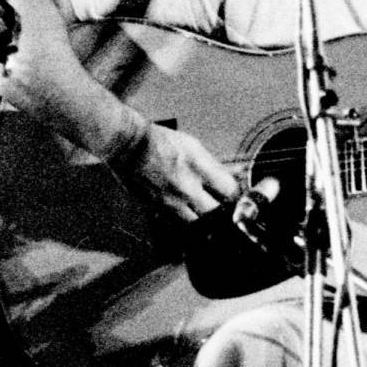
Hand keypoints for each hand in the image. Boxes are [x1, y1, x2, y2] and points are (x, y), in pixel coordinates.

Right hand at [126, 120, 240, 221]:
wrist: (129, 146)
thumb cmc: (160, 142)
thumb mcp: (193, 146)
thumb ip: (214, 165)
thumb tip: (236, 173)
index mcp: (198, 167)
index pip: (229, 191)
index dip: (234, 196)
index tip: (233, 195)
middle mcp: (186, 187)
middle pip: (215, 212)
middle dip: (221, 210)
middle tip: (220, 206)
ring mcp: (171, 201)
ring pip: (197, 224)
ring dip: (202, 219)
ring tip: (202, 211)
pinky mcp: (157, 209)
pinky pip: (177, 223)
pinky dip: (184, 220)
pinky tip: (185, 212)